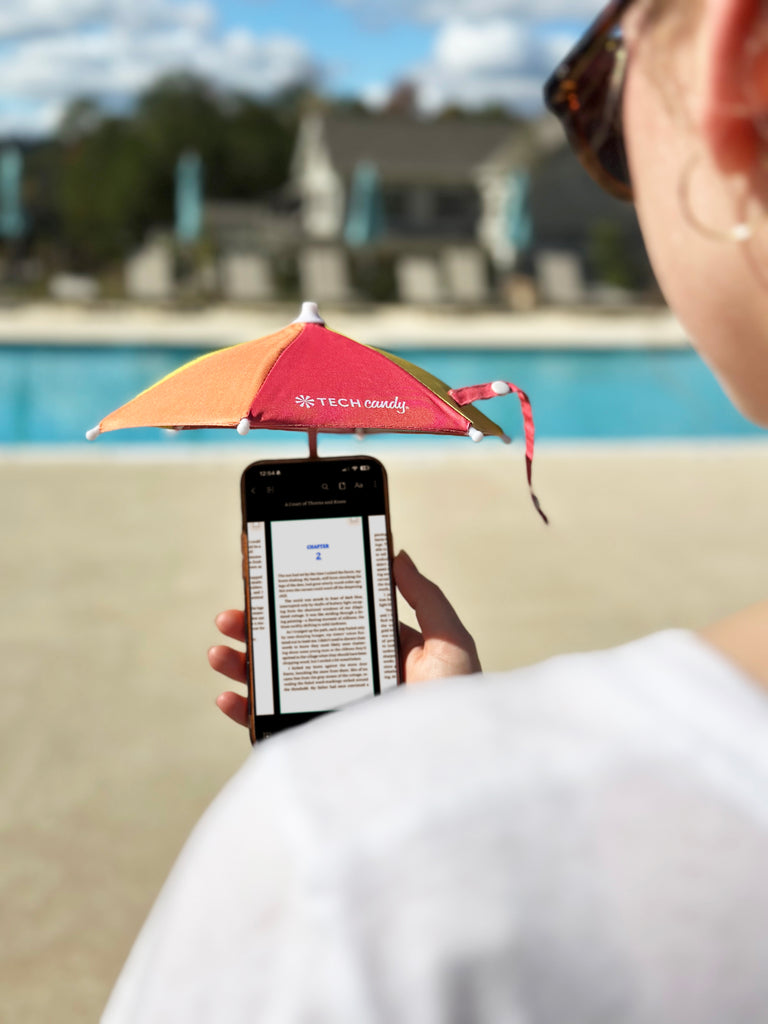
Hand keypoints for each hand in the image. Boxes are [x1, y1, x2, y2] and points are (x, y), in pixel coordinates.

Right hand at [208, 549, 480, 727]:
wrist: (452, 769)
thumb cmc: (459, 706)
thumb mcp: (450, 641)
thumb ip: (425, 597)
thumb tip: (396, 553)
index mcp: (379, 655)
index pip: (328, 622)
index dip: (295, 603)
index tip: (265, 583)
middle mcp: (351, 682)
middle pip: (292, 649)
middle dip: (256, 630)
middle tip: (229, 616)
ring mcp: (331, 713)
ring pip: (275, 684)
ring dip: (241, 665)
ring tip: (219, 652)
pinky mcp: (317, 743)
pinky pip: (271, 726)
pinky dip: (245, 712)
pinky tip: (228, 696)